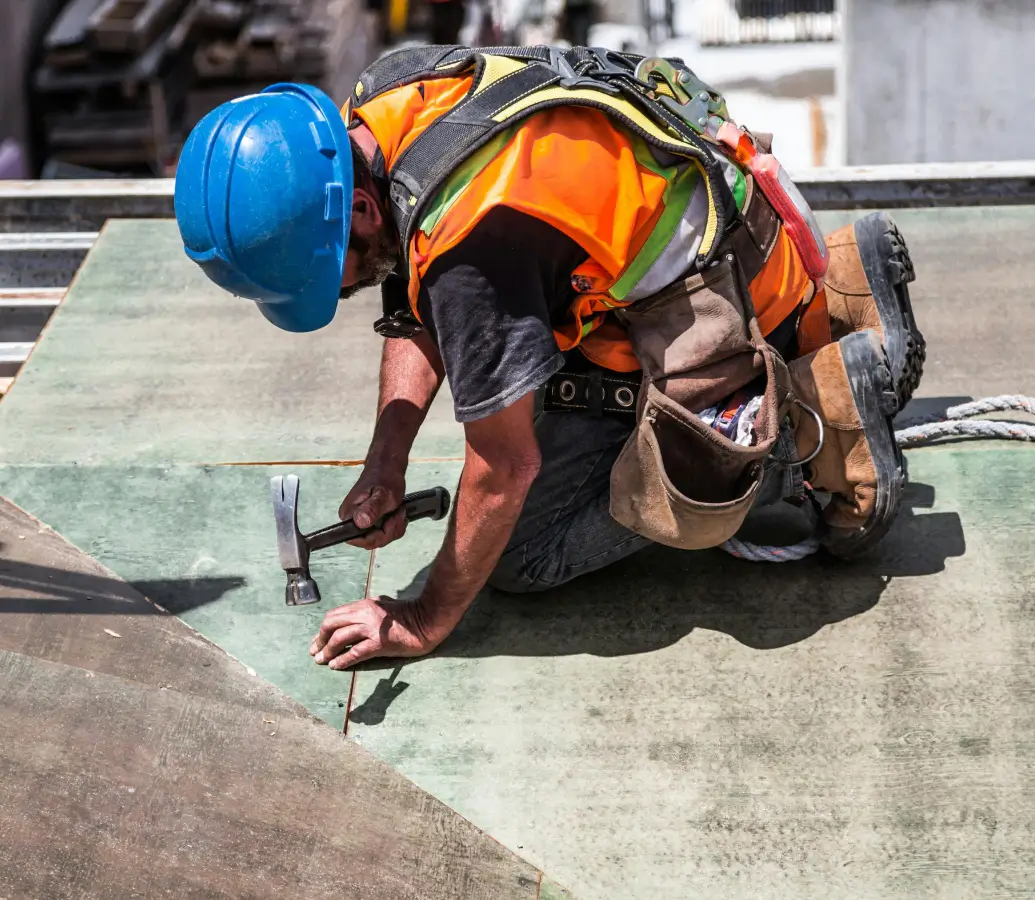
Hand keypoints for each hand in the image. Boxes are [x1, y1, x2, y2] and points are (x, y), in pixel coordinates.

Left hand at [309, 596, 443, 669]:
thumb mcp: (384, 606)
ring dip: (328, 651)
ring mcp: (372, 628)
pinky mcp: (380, 642)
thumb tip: (353, 618)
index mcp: (365, 604)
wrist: (428, 621)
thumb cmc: (408, 614)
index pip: (335, 615)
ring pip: (340, 638)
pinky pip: (356, 652)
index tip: (317, 640)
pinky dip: (343, 660)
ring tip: (321, 661)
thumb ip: (368, 609)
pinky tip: (336, 666)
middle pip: (332, 624)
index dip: (323, 629)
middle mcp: (365, 613)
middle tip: (315, 651)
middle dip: (320, 639)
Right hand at [339, 464, 406, 549]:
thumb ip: (372, 509)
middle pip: (371, 541)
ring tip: (398, 510)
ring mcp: (360, 522)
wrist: (388, 467)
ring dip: (394, 527)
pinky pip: (383, 534)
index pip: (359, 540)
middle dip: (389, 531)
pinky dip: (394, 526)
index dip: (378, 537)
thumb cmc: (385, 476)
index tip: (389, 521)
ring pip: (380, 539)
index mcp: (349, 515)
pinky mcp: (370, 521)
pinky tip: (397, 513)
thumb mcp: (383, 494)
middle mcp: (351, 520)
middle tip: (397, 513)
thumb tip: (360, 522)